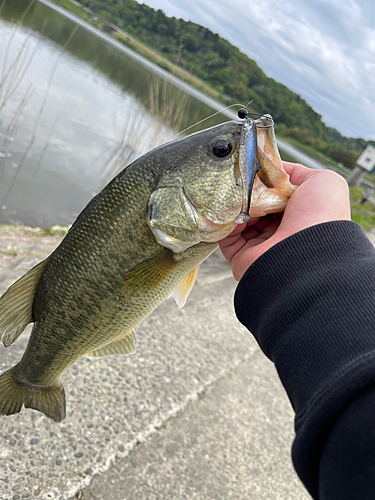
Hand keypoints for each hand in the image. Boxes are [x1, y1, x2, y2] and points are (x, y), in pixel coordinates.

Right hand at [219, 162, 350, 280]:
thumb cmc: (320, 218)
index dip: (263, 180)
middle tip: (240, 180)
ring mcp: (260, 246)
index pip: (274, 195)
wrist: (307, 253)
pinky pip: (226, 237)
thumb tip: (272, 170)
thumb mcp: (322, 182)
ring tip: (234, 194)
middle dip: (245, 191)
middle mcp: (280, 232)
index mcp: (298, 216)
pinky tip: (228, 210)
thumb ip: (298, 172)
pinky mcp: (242, 258)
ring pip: (238, 220)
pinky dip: (224, 222)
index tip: (253, 168)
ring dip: (234, 205)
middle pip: (254, 206)